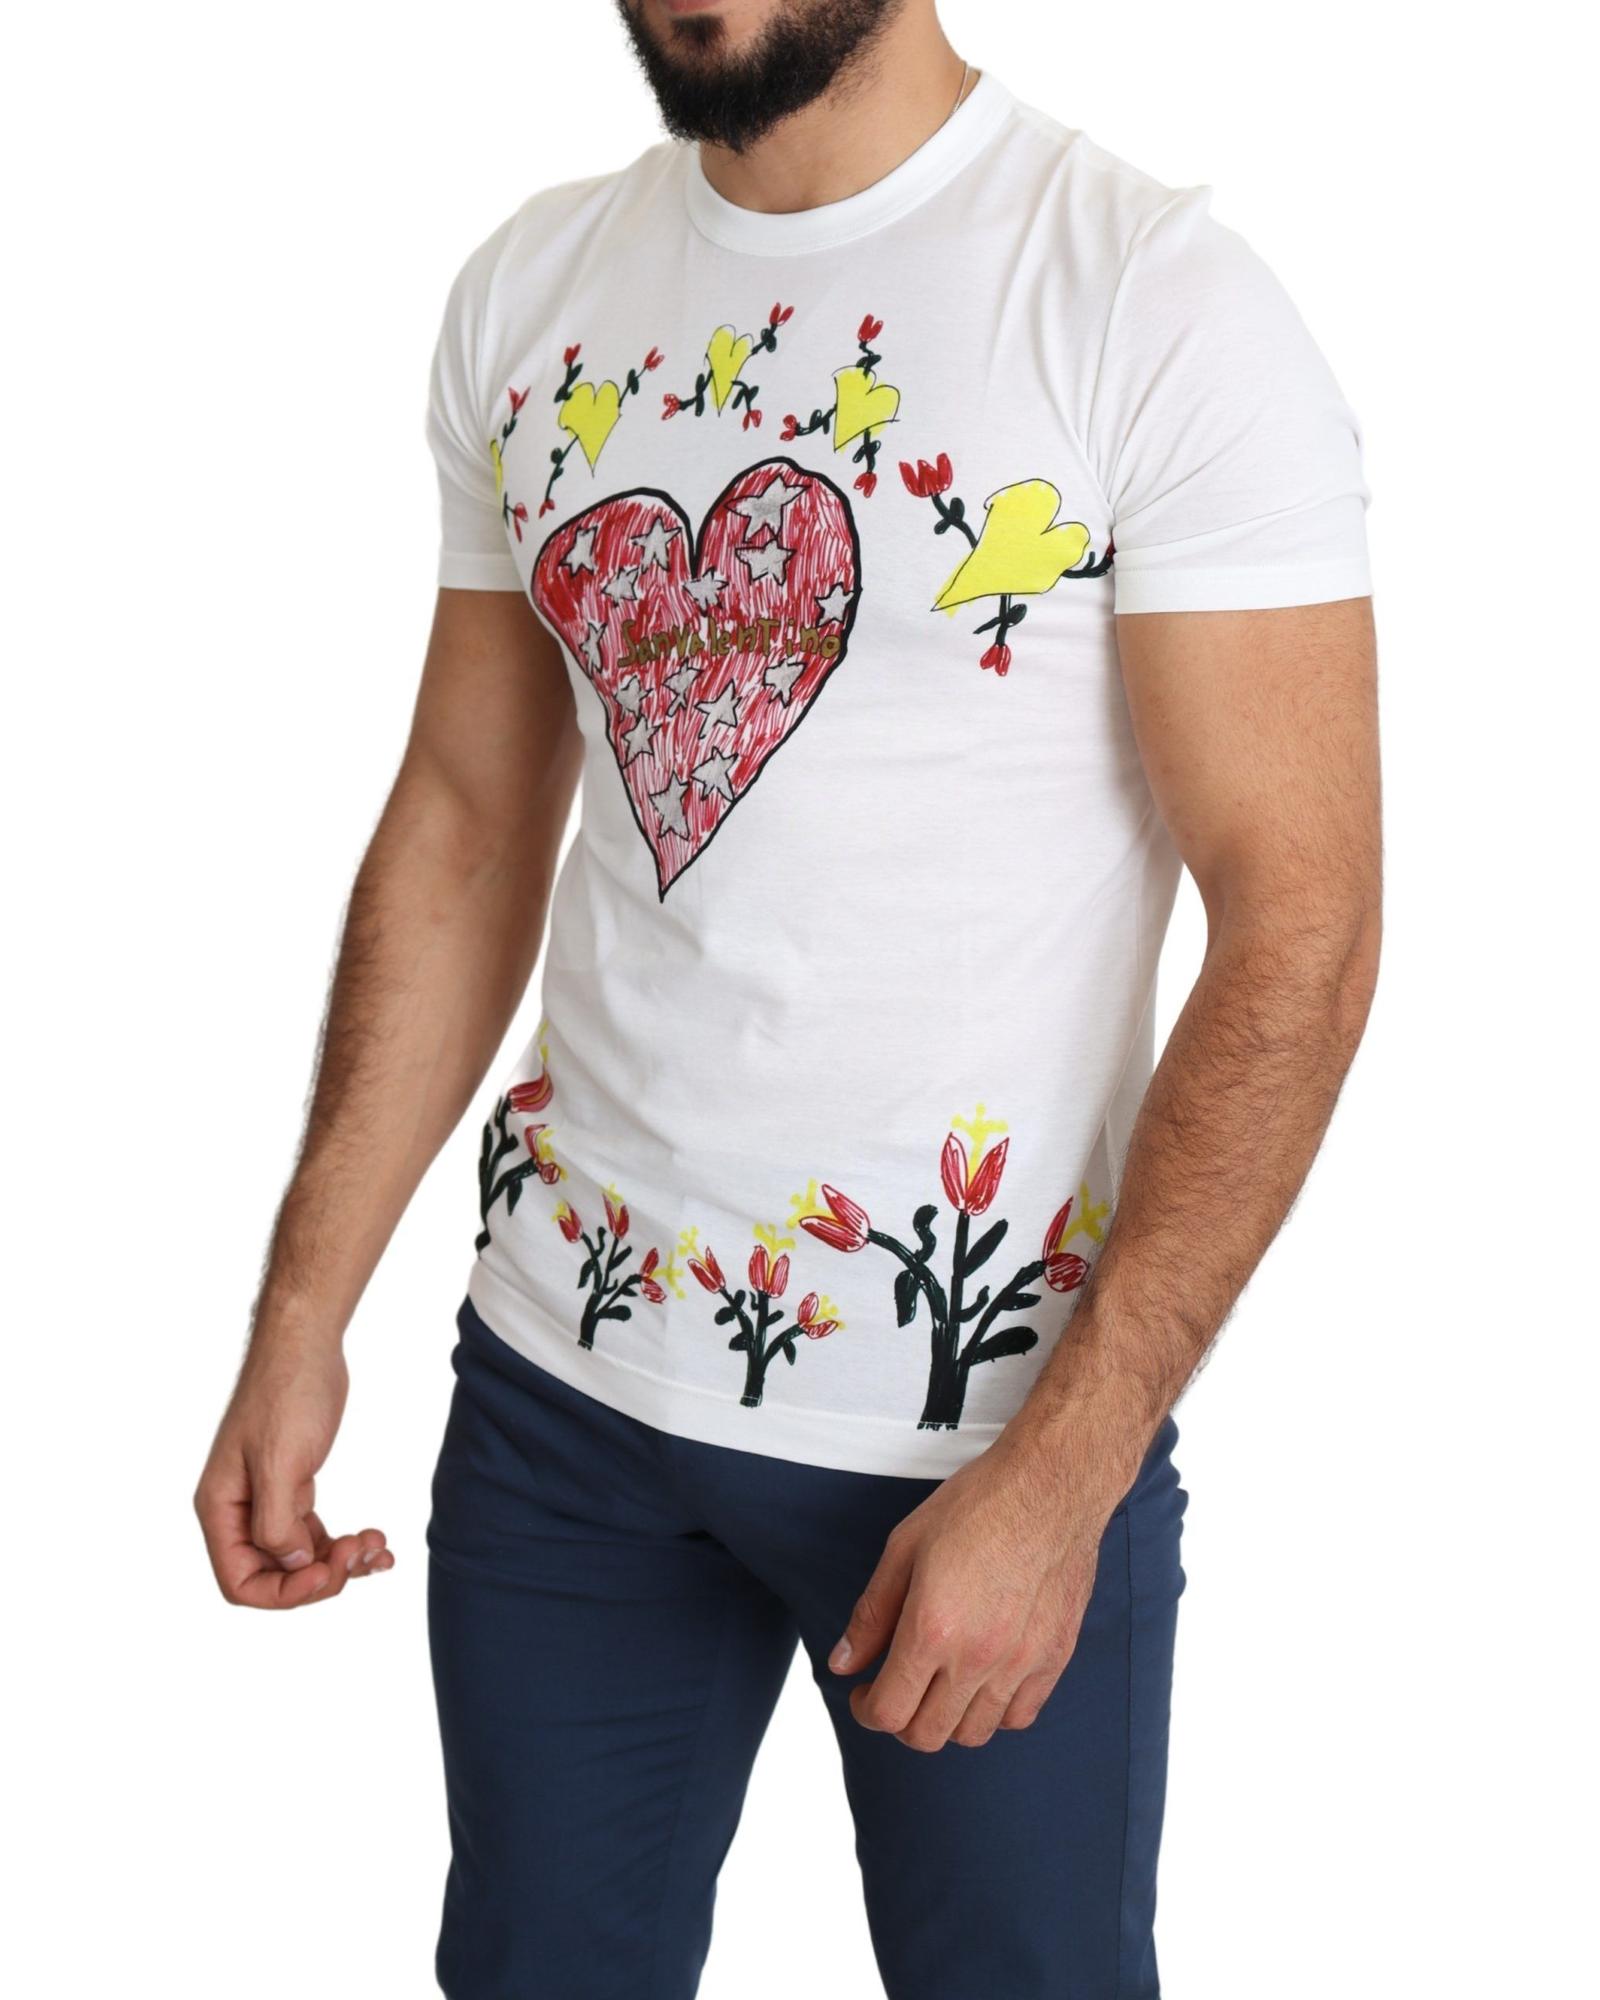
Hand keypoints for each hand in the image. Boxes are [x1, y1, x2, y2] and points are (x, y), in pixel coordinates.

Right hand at [195, 1331, 391, 1607]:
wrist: (307, 1344)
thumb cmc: (286, 1393)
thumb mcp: (280, 1460)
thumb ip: (278, 1521)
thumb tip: (291, 1563)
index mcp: (221, 1509)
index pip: (241, 1582)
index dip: (286, 1591)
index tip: (328, 1569)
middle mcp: (238, 1511)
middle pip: (274, 1575)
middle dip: (321, 1574)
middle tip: (361, 1552)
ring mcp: (267, 1499)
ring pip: (300, 1557)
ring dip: (341, 1562)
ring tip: (378, 1548)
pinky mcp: (295, 1486)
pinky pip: (315, 1534)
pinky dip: (344, 1544)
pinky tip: (376, 1541)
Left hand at [829, 1430, 1115, 1751]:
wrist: (1050, 1485)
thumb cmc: (976, 1506)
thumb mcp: (904, 1547)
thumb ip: (872, 1613)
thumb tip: (844, 1662)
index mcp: (933, 1629)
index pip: (889, 1711)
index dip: (866, 1710)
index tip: (864, 1693)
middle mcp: (978, 1657)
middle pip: (928, 1734)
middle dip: (900, 1720)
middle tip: (895, 1688)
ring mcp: (1021, 1663)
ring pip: (974, 1733)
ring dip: (946, 1719)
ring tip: (938, 1683)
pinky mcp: (1055, 1657)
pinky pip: (1019, 1716)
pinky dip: (993, 1711)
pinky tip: (982, 1680)